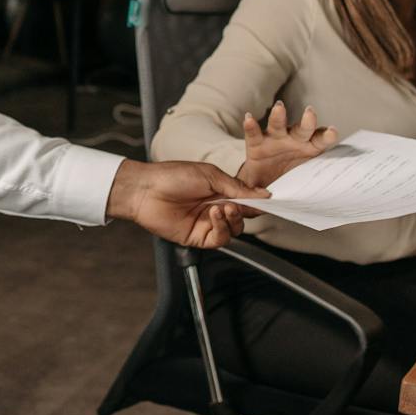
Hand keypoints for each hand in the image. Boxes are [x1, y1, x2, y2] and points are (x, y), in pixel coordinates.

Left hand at [106, 160, 256, 249]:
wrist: (146, 189)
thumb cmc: (173, 176)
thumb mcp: (211, 175)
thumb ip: (237, 188)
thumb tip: (263, 195)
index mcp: (220, 191)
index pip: (246, 200)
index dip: (258, 202)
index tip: (268, 202)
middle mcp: (216, 208)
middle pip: (243, 217)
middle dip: (245, 211)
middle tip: (239, 204)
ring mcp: (207, 223)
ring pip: (234, 230)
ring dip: (233, 220)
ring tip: (223, 207)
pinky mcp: (198, 237)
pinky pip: (219, 239)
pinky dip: (222, 228)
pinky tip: (215, 215)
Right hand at [237, 101, 337, 187]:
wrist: (262, 186)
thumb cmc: (285, 184)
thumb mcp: (296, 190)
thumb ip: (300, 195)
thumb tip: (308, 207)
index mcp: (309, 150)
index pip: (320, 141)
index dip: (327, 136)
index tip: (332, 132)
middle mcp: (294, 141)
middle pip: (302, 129)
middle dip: (307, 121)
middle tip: (309, 113)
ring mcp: (274, 140)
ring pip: (278, 125)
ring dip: (278, 116)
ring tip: (279, 108)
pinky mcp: (256, 143)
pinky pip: (253, 134)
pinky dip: (250, 126)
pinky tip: (249, 119)